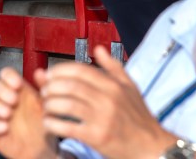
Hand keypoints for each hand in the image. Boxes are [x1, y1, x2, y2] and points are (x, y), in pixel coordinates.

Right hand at [0, 67, 57, 158]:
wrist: (41, 148)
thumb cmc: (42, 125)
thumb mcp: (46, 105)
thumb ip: (43, 88)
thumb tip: (40, 72)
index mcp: (17, 90)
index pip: (5, 74)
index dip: (8, 76)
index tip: (17, 84)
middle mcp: (5, 99)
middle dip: (2, 91)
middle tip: (13, 100)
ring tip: (8, 114)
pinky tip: (4, 127)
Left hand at [39, 46, 175, 157]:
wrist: (151, 147)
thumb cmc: (139, 118)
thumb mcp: (130, 88)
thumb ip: (112, 67)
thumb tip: (97, 49)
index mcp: (113, 85)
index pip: (79, 70)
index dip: (59, 70)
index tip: (49, 74)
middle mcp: (107, 99)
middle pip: (70, 86)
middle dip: (50, 87)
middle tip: (44, 91)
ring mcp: (102, 118)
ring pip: (66, 105)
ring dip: (50, 104)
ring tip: (46, 107)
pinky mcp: (97, 137)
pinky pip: (68, 127)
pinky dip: (53, 124)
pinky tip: (49, 123)